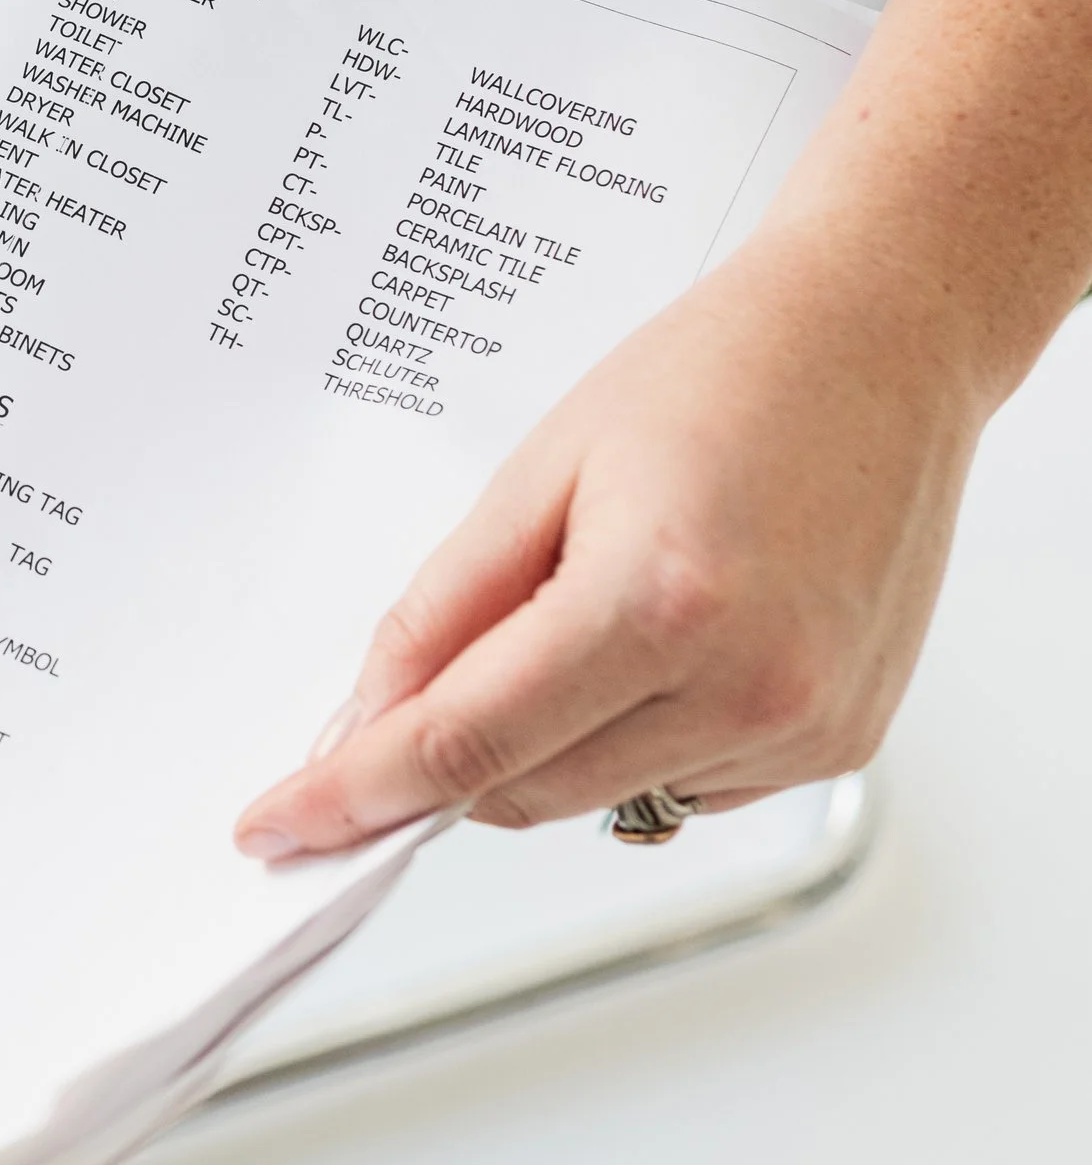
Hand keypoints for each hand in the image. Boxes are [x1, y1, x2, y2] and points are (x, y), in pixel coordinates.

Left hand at [232, 226, 993, 855]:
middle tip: (430, 674)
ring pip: (596, 799)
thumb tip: (369, 717)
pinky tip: (674, 638)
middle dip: (446, 759)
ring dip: (548, 744)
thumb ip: (443, 610)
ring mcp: (803, 725)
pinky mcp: (839, 744)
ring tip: (604, 599)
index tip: (284, 823)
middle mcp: (747, 683)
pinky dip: (635, 738)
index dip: (356, 794)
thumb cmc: (726, 375)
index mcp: (659, 600)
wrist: (880, 342)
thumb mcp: (542, 470)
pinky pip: (680, 785)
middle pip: (522, 792)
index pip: (464, 744)